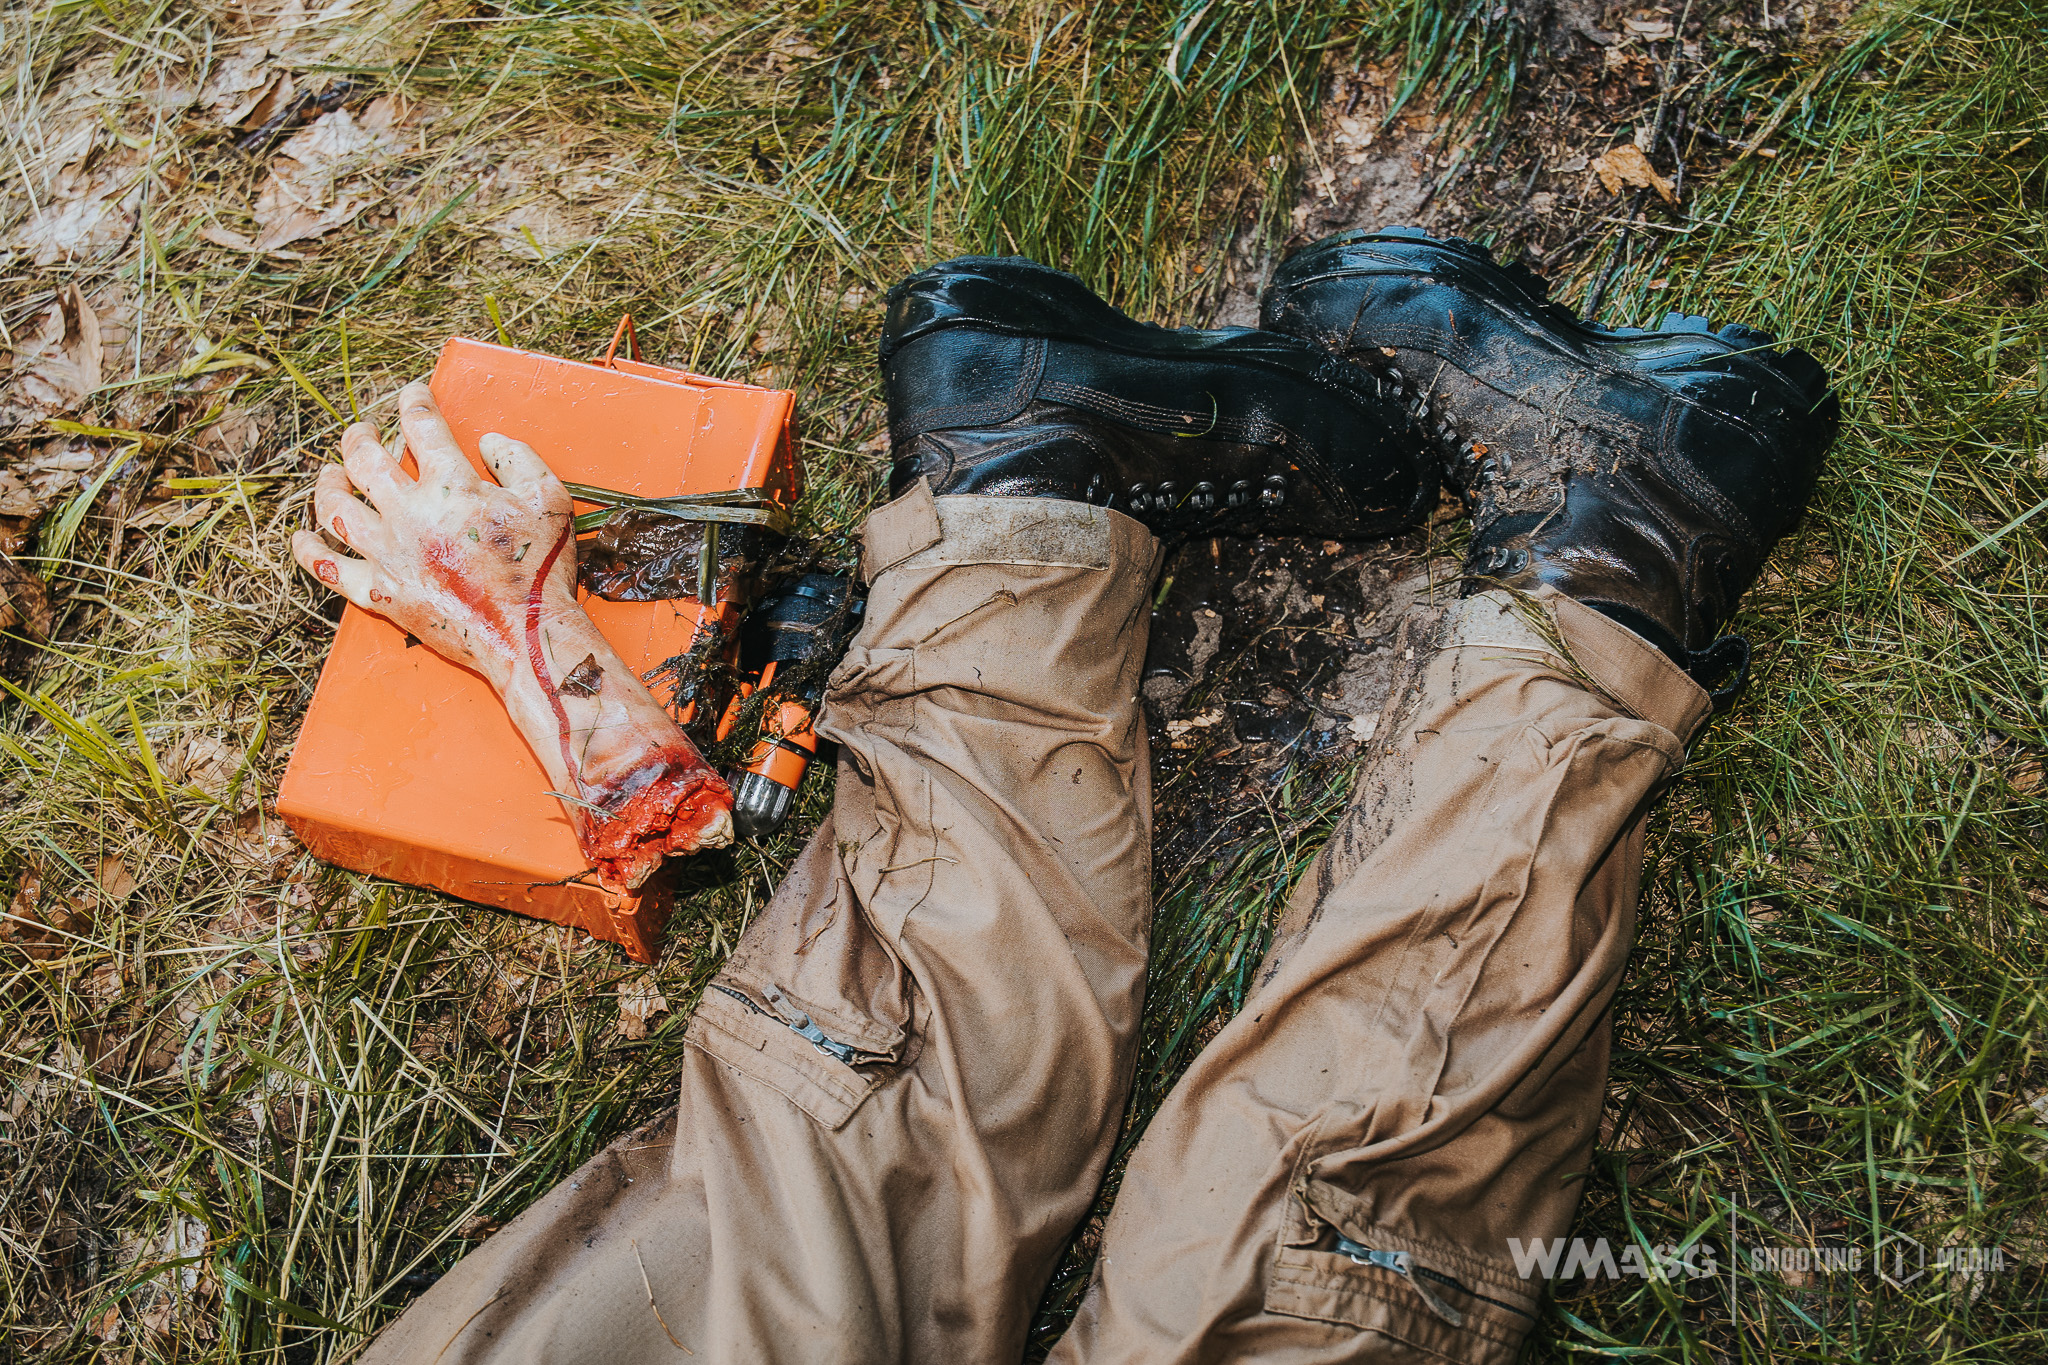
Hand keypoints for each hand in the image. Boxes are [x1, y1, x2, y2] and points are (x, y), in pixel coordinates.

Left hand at [292, 383, 732, 891]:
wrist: (527, 636)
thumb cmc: (543, 569)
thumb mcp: (551, 499)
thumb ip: (519, 458)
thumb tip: (487, 441)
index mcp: (453, 486)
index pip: (421, 427)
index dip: (414, 402)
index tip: (412, 395)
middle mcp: (410, 515)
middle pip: (364, 460)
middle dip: (360, 437)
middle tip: (363, 433)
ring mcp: (389, 555)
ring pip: (336, 508)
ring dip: (328, 484)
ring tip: (330, 474)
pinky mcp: (380, 592)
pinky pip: (329, 569)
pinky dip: (308, 551)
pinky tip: (300, 537)